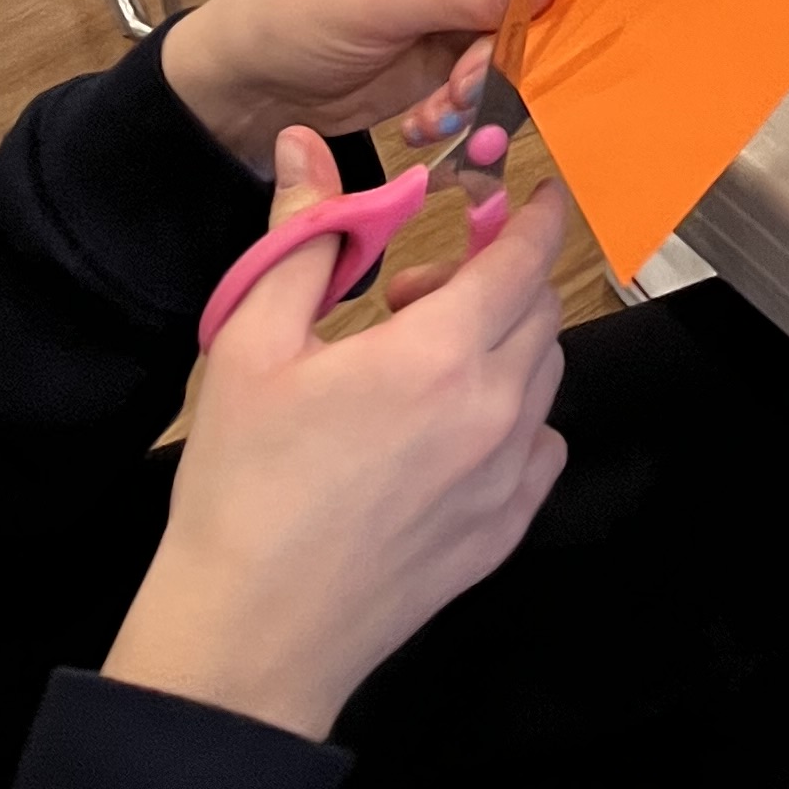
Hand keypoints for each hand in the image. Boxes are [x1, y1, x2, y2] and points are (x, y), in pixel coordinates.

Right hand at [104, 130, 567, 740]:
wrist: (247, 639)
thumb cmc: (243, 491)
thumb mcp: (251, 346)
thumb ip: (300, 236)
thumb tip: (307, 148)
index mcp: (440, 354)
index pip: (527, 254)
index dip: (534, 214)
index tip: (533, 193)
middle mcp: (494, 410)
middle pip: (540, 308)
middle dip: (496, 279)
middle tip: (416, 297)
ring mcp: (507, 477)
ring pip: (544, 373)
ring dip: (504, 345)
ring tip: (422, 365)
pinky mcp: (504, 532)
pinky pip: (543, 445)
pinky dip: (516, 418)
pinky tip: (451, 430)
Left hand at [161, 0, 556, 177]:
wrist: (242, 91)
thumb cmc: (289, 11)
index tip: (558, 3)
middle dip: (510, 46)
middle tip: (471, 82)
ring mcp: (451, 14)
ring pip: (509, 48)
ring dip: (483, 89)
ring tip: (439, 111)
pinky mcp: (444, 65)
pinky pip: (482, 88)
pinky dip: (463, 113)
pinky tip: (423, 124)